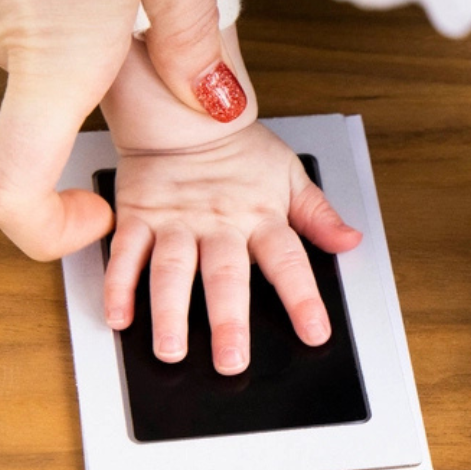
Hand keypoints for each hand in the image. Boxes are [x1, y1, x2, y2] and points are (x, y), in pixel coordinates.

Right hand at [103, 121, 362, 373]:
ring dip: (170, 313)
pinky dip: (119, 285)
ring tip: (172, 350)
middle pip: (225, 277)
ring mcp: (176, 222)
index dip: (302, 298)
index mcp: (261, 217)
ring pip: (172, 271)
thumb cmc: (238, 148)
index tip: (314, 333)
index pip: (288, 262)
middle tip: (231, 361)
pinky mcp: (139, 216)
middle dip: (228, 321)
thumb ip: (319, 216)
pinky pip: (126, 253)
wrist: (183, 108)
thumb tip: (351, 241)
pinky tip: (119, 316)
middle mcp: (219, 224)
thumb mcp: (290, 177)